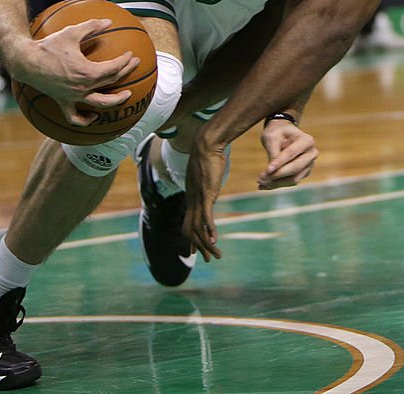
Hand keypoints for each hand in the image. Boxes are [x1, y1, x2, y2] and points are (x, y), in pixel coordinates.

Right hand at [12, 18, 140, 125]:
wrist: (25, 61)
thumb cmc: (48, 47)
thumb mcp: (71, 32)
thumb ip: (92, 26)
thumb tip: (108, 21)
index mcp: (87, 71)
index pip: (114, 68)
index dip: (125, 60)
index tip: (130, 54)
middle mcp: (83, 87)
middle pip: (112, 82)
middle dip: (126, 72)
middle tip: (134, 64)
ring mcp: (73, 97)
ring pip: (100, 104)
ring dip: (116, 101)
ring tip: (126, 95)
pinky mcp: (63, 102)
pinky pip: (75, 118)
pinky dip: (85, 120)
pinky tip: (94, 116)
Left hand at [183, 135, 227, 261]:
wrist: (205, 144)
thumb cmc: (208, 154)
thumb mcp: (206, 171)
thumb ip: (207, 179)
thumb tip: (210, 178)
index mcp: (192, 196)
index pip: (188, 222)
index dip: (191, 238)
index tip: (194, 251)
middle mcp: (192, 200)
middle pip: (191, 229)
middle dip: (198, 247)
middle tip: (207, 259)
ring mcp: (198, 198)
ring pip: (199, 227)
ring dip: (206, 244)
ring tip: (215, 255)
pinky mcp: (207, 194)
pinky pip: (206, 216)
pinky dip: (209, 229)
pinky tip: (214, 240)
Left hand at [258, 118, 317, 189]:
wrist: (283, 134)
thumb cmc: (277, 133)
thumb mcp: (272, 137)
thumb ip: (273, 153)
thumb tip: (271, 171)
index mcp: (306, 140)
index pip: (291, 153)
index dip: (279, 162)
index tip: (267, 170)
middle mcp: (311, 153)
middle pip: (295, 168)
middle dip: (277, 175)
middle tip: (260, 178)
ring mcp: (309, 164)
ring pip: (294, 179)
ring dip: (277, 183)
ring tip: (261, 183)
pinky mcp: (304, 173)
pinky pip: (292, 181)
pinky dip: (278, 184)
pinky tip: (265, 185)